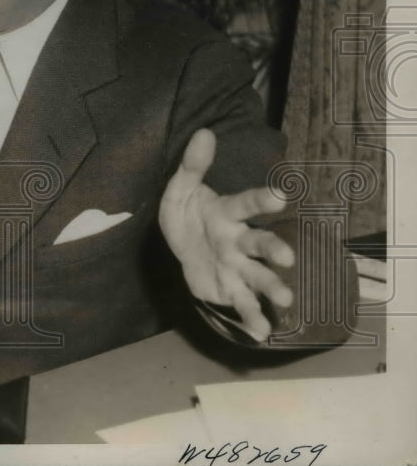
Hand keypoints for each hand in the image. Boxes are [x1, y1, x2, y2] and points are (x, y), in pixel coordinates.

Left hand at [159, 128, 294, 341]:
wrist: (180, 246)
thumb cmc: (187, 214)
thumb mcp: (180, 188)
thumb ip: (193, 165)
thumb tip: (204, 133)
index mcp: (226, 212)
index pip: (246, 204)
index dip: (262, 199)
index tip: (281, 196)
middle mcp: (238, 240)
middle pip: (258, 243)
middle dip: (273, 249)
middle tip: (286, 257)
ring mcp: (236, 266)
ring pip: (257, 276)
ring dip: (272, 287)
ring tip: (285, 300)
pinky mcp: (229, 288)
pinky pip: (243, 304)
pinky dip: (254, 319)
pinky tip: (263, 333)